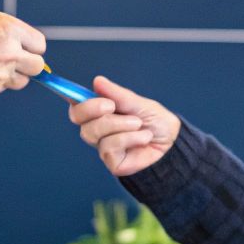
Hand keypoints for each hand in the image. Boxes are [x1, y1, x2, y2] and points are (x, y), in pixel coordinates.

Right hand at [0, 12, 46, 98]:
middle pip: (37, 67)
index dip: (31, 46)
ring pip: (20, 82)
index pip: (40, 45)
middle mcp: (9, 52)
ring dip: (12, 76)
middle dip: (29, 65)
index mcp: (10, 30)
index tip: (23, 47)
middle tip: (16, 60)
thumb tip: (25, 49)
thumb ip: (9, 35)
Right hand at [67, 76, 182, 176]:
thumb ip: (117, 95)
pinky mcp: (112, 161)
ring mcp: (103, 146)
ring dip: (119, 124)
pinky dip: (128, 138)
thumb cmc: (157, 122)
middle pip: (77, 116)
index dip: (70, 95)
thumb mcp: (138, 103)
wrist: (173, 143)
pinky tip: (143, 138)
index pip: (77, 103)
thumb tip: (97, 81)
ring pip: (94, 131)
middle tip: (111, 105)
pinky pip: (109, 146)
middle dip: (92, 108)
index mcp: (102, 112)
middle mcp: (99, 128)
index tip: (73, 91)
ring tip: (138, 124)